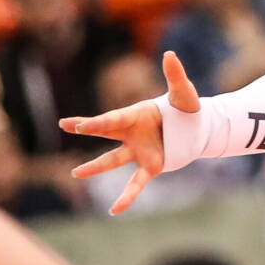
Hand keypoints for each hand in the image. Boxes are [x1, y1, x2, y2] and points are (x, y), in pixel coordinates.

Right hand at [60, 51, 200, 214]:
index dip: (95, 123)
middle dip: (89, 128)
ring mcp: (138, 150)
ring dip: (95, 167)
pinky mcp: (150, 165)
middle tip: (66, 125)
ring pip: (112, 160)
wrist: (198, 127)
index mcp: (135, 115)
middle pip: (105, 132)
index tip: (74, 124)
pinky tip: (115, 210)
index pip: (111, 119)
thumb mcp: (184, 93)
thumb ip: (176, 76)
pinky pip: (136, 183)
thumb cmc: (187, 108)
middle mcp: (131, 133)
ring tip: (76, 174)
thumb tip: (170, 54)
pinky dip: (127, 196)